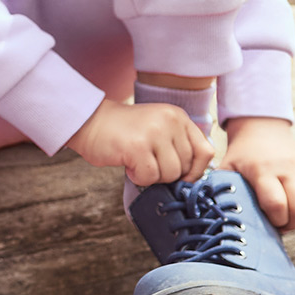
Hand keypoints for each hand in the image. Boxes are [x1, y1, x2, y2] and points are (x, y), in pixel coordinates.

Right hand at [65, 98, 212, 190]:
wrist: (89, 121)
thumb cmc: (123, 132)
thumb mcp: (158, 128)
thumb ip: (178, 145)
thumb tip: (193, 177)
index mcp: (178, 117)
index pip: (205, 151)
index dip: (196, 171)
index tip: (182, 177)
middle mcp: (170, 121)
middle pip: (186, 166)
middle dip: (168, 174)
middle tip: (148, 165)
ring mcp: (154, 132)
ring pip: (170, 174)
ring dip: (152, 177)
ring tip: (137, 163)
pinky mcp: (137, 146)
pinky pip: (150, 177)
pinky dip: (138, 178)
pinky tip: (128, 165)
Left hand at [220, 116, 294, 229]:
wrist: (262, 128)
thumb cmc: (241, 155)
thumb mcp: (227, 169)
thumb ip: (221, 192)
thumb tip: (216, 220)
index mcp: (262, 169)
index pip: (276, 205)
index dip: (273, 222)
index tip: (265, 225)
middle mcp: (287, 168)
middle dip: (290, 224)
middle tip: (276, 224)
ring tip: (280, 214)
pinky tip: (285, 198)